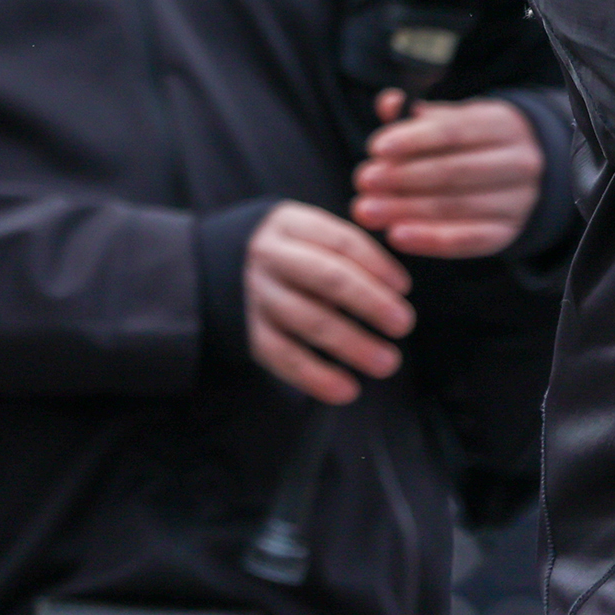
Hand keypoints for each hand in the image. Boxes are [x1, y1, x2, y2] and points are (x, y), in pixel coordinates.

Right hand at [245, 201, 413, 405]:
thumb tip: (395, 286)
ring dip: (353, 344)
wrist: (210, 268)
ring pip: (309, 320)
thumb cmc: (282, 253)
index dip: (377, 264)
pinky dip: (317, 377)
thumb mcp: (302, 233)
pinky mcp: (248, 333)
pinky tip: (347, 390)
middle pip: (327, 278)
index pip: (341, 240)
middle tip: (404, 324)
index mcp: (289, 224)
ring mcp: (256, 295)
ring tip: (388, 362)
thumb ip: (341, 249)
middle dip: (371, 302)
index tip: (404, 288)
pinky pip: (284, 357)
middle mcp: (270, 256)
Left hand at [352, 90, 545, 259]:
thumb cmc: (473, 143)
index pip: (454, 131)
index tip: (376, 148)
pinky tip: (396, 235)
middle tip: (363, 181)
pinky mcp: (506, 234)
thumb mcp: (455, 120)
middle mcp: (518, 162)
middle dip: (403, 177)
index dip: (413, 139)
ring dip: (406, 210)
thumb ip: (419, 114)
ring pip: (456, 207)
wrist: (522, 177)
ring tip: (367, 210)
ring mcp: (517, 202)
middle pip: (453, 171)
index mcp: (503, 124)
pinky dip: (429, 239)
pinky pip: (466, 241)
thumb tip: (388, 104)